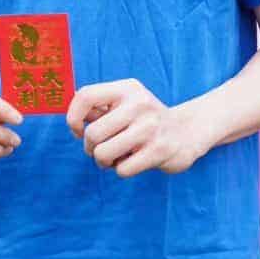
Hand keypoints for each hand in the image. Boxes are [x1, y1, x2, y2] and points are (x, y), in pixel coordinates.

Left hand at [66, 78, 208, 177]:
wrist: (187, 132)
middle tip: (102, 149)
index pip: (86, 96)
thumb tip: (71, 117)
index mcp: (127, 88)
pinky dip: (122, 170)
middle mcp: (139, 103)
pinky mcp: (159, 150)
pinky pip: (121, 170)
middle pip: (92, 133)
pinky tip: (134, 161)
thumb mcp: (126, 104)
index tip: (79, 130)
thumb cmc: (145, 121)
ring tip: (117, 156)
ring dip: (104, 162)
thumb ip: (98, 108)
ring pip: (103, 154)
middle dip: (90, 148)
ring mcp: (150, 127)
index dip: (73, 117)